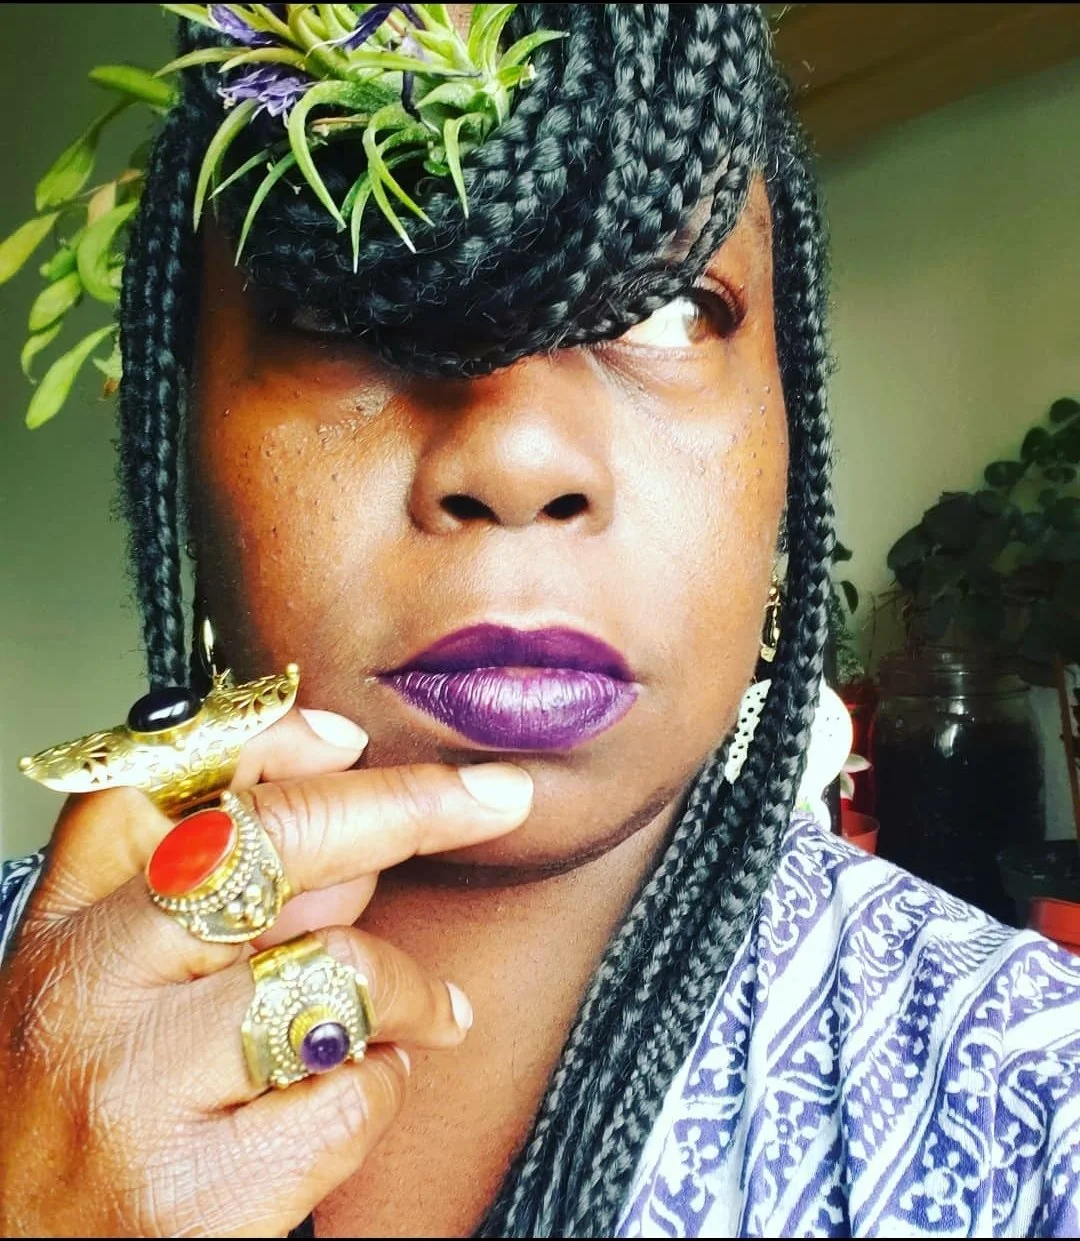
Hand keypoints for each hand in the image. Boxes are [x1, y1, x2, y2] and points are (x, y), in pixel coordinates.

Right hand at [0, 707, 531, 1236]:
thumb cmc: (83, 1114)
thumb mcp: (111, 984)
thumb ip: (210, 894)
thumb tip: (349, 805)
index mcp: (69, 925)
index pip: (162, 783)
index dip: (270, 743)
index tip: (353, 738)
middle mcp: (93, 987)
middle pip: (278, 840)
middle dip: (410, 805)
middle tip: (497, 799)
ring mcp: (139, 1086)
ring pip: (343, 966)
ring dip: (414, 988)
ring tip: (434, 1013)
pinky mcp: (196, 1191)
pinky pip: (356, 1092)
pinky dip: (386, 1083)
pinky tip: (364, 1090)